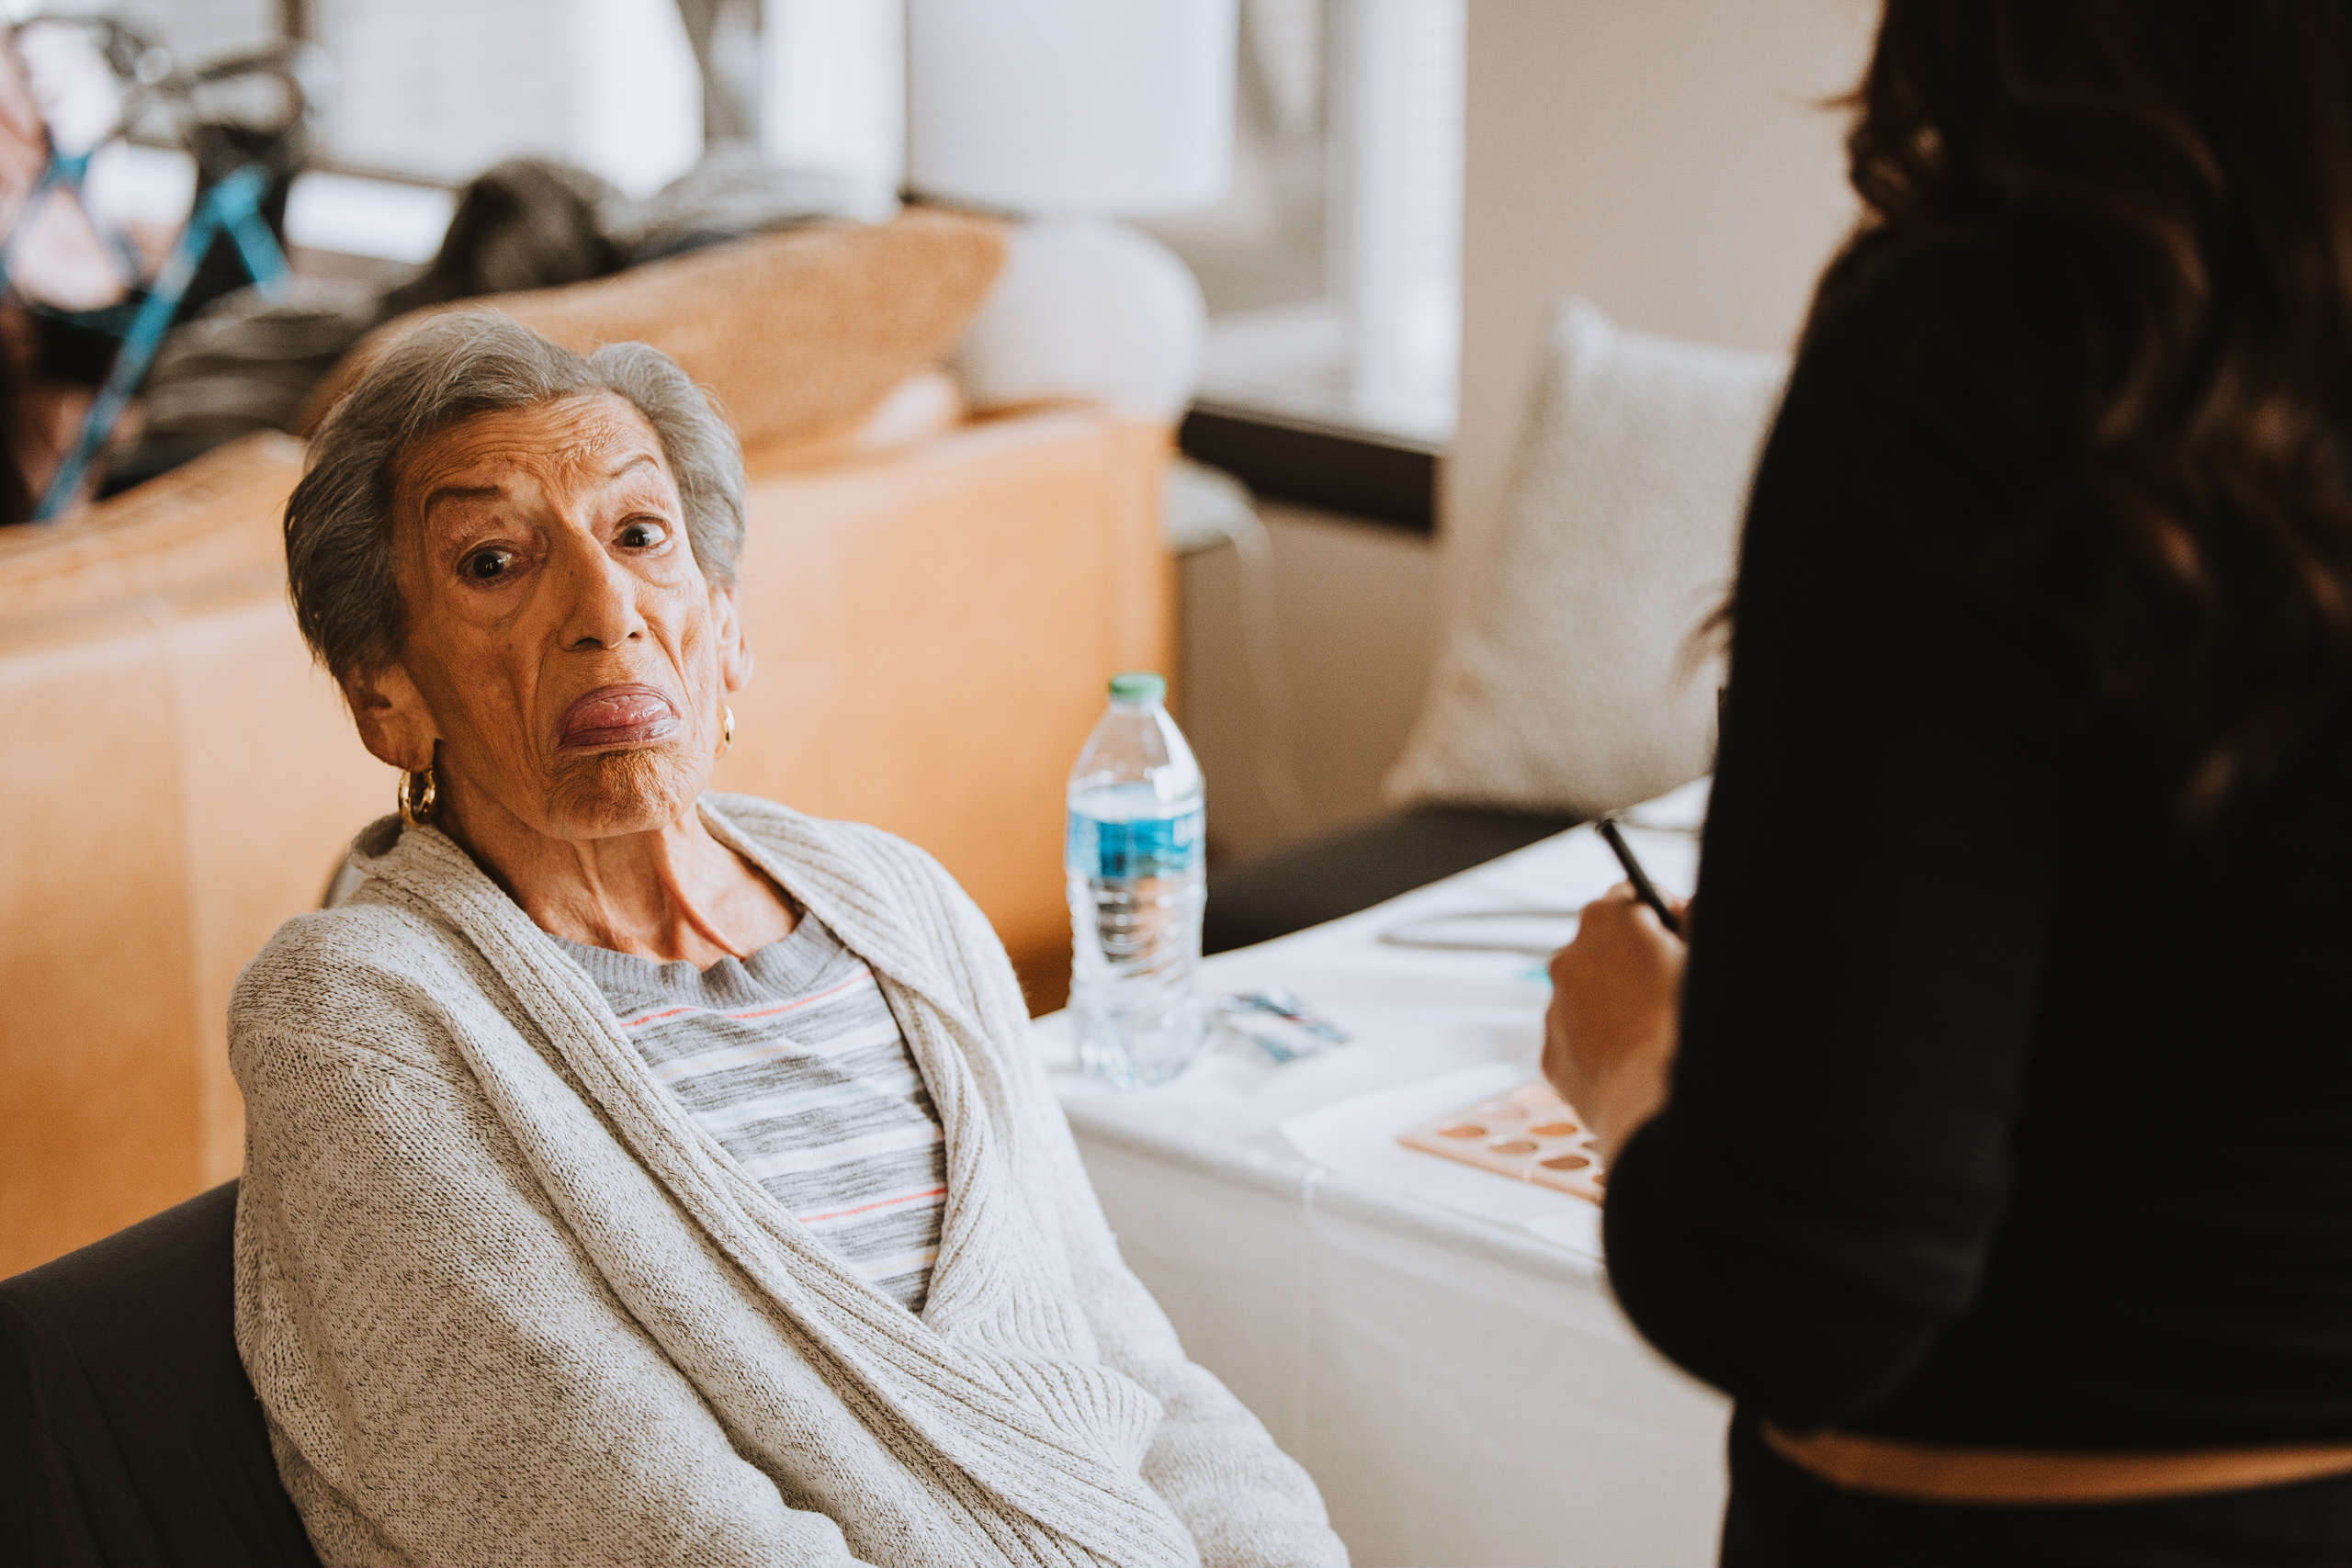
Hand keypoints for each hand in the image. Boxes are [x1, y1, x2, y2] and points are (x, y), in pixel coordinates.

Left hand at [1542, 885, 1687, 1165]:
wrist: (1659, 1104)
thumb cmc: (1690, 1024)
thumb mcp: (1707, 954)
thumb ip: (1695, 917)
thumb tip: (1686, 910)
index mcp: (1607, 920)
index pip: (1630, 897)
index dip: (1660, 917)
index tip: (1680, 937)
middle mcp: (1568, 958)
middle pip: (1604, 948)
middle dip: (1634, 963)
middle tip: (1673, 989)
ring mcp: (1555, 1009)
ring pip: (1589, 997)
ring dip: (1617, 1007)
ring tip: (1658, 1037)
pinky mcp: (1552, 1055)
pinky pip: (1580, 1041)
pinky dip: (1604, 1048)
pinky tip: (1638, 1065)